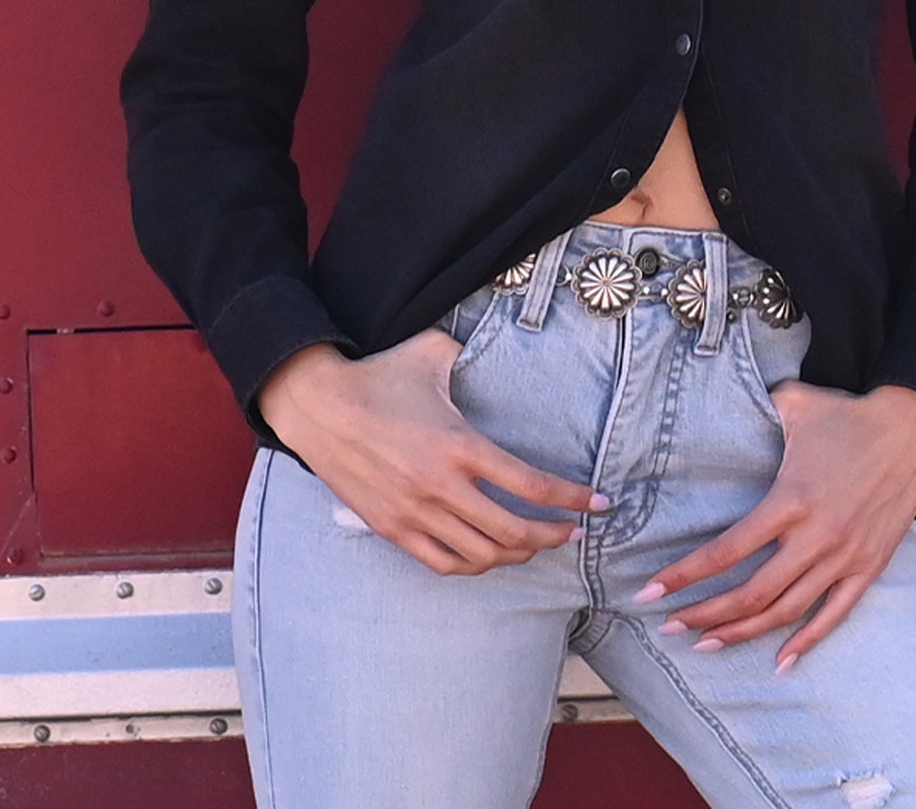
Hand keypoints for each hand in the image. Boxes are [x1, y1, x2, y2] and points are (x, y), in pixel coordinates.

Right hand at [256, 336, 608, 576]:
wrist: (316, 407)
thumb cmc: (378, 377)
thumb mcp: (432, 354)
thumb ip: (471, 356)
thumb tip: (497, 351)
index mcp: (459, 445)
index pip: (530, 485)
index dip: (572, 499)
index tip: (599, 503)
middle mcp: (440, 486)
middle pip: (512, 532)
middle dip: (552, 536)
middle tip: (572, 532)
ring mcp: (415, 513)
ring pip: (480, 556)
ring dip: (516, 556)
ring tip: (535, 545)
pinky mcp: (392, 529)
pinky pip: (442, 563)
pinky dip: (473, 566)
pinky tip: (488, 555)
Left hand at [632, 381, 915, 672]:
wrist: (913, 427)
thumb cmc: (848, 414)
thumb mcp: (795, 403)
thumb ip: (755, 408)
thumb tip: (723, 400)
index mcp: (790, 501)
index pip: (728, 551)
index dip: (686, 575)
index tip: (652, 590)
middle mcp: (816, 537)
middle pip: (751, 593)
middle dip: (705, 614)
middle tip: (669, 627)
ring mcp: (844, 557)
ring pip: (786, 612)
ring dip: (743, 632)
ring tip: (707, 643)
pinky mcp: (869, 567)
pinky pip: (834, 615)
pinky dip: (807, 642)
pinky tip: (781, 661)